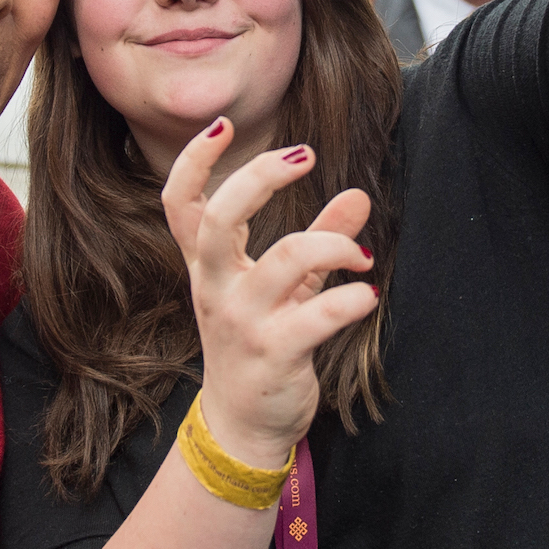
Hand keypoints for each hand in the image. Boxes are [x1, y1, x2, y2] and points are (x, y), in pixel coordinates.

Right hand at [160, 120, 377, 461]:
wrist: (244, 425)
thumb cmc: (261, 345)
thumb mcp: (284, 287)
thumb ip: (319, 239)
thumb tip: (358, 196)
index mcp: (208, 266)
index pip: (179, 203)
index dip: (193, 160)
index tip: (220, 124)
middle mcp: (217, 287)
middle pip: (221, 217)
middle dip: (263, 177)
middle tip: (305, 155)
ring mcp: (243, 321)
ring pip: (287, 258)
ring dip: (335, 246)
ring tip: (363, 257)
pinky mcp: (274, 354)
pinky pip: (317, 316)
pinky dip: (351, 301)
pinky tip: (368, 296)